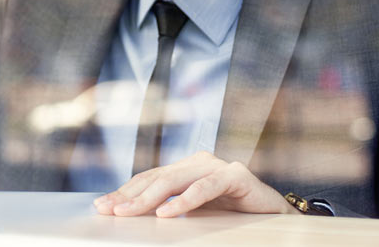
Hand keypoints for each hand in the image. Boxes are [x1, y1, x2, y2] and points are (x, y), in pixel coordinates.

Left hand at [93, 151, 298, 217]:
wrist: (276, 216)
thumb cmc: (234, 215)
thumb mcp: (195, 213)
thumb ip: (169, 208)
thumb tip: (132, 215)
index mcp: (186, 169)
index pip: (149, 179)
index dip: (125, 191)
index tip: (102, 206)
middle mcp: (198, 162)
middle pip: (157, 178)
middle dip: (130, 195)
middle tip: (109, 210)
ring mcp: (217, 166)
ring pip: (176, 180)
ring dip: (150, 198)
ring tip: (130, 212)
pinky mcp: (236, 175)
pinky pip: (206, 187)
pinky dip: (185, 200)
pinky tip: (168, 213)